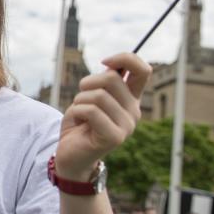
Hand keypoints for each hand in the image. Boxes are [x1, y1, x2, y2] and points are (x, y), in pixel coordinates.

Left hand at [56, 53, 151, 180]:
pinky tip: (78, 122)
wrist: (70, 155)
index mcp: (130, 99)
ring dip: (79, 100)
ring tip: (79, 114)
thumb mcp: (90, 96)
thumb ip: (102, 82)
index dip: (125, 58)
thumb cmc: (79, 123)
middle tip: (81, 99)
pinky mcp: (115, 137)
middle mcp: (134, 111)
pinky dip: (77, 112)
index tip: (104, 62)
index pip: (143, 70)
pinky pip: (92, 111)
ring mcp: (127, 125)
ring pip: (99, 95)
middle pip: (112, 78)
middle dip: (88, 83)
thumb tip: (110, 64)